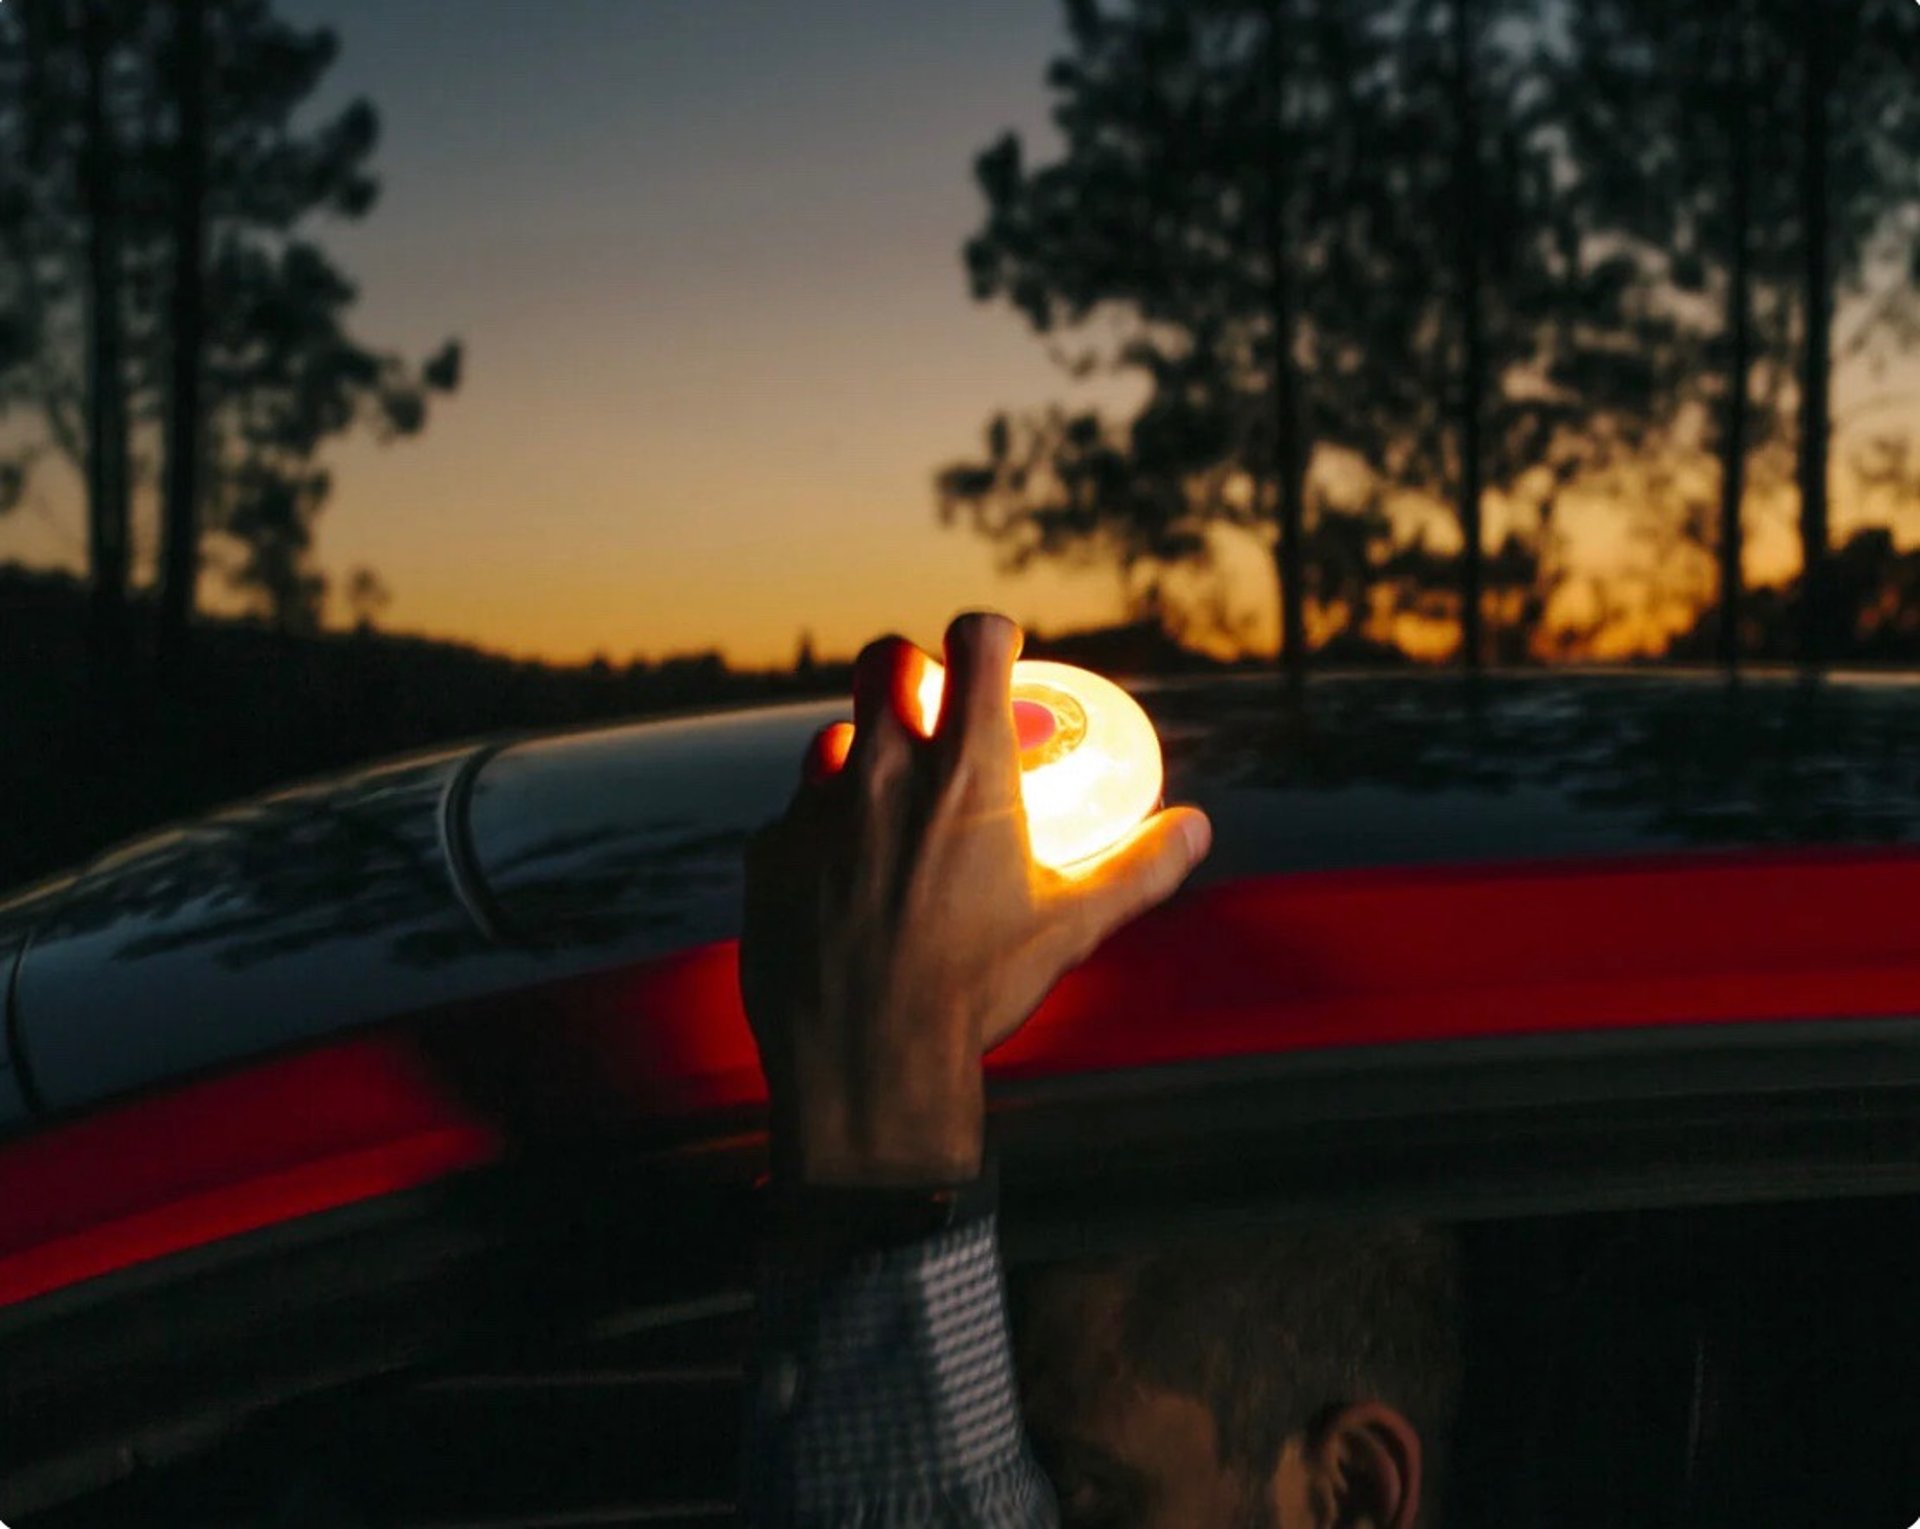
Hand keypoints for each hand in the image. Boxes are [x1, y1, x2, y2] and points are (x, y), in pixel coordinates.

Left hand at [740, 611, 1211, 1188]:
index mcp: (967, 771)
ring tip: (887, 806)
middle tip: (931, 716)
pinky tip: (844, 883)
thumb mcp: (1072, 926)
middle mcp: (885, 769)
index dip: (989, 633)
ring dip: (861, 753)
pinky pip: (794, 815)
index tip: (997, 653)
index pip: (974, 638)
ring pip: (833, 735)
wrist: (865, 1060)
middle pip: (887, 659)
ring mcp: (818, 806)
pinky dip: (821, 832)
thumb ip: (1139, 867)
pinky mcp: (770, 850)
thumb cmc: (976, 989)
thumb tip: (1195, 828)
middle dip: (912, 672)